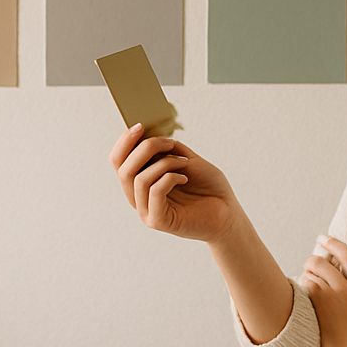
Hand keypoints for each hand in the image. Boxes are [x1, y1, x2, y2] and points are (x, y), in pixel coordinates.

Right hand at [109, 124, 238, 242]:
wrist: (228, 214)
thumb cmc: (208, 188)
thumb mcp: (186, 159)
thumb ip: (168, 149)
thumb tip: (150, 134)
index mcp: (141, 182)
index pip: (118, 161)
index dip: (124, 142)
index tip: (140, 126)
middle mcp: (139, 197)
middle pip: (123, 169)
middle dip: (145, 148)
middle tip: (170, 142)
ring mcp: (146, 211)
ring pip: (139, 179)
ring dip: (164, 163)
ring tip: (184, 163)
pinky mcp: (158, 221)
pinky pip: (155, 191)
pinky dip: (170, 178)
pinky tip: (185, 178)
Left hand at [300, 235, 346, 346]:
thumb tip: (345, 292)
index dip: (335, 244)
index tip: (324, 238)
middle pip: (324, 261)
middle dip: (312, 262)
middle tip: (307, 270)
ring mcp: (334, 294)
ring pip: (312, 270)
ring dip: (304, 276)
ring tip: (304, 289)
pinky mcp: (320, 302)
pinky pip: (304, 284)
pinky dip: (300, 288)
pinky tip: (298, 299)